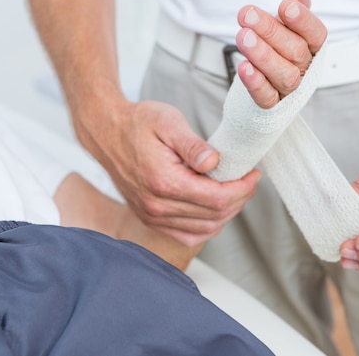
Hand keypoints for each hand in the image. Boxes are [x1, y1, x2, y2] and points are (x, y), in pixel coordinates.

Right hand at [97, 99, 260, 247]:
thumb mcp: (168, 122)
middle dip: (239, 199)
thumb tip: (215, 162)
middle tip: (248, 179)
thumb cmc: (137, 123)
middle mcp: (156, 205)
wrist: (106, 132)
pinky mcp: (150, 219)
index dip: (242, 188)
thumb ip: (193, 145)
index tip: (252, 174)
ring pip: (204, 230)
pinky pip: (187, 235)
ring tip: (234, 190)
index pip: (217, 198)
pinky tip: (214, 207)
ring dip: (226, 213)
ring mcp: (152, 216)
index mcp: (163, 181)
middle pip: (215, 216)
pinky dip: (207, 226)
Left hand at [235, 0, 327, 107]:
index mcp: (312, 46)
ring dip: (262, 55)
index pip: (316, 34)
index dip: (303, 21)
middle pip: (295, 51)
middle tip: (247, 15)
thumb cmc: (278, 47)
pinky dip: (256, 83)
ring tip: (243, 37)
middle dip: (271, 32)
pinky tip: (244, 68)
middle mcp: (304, 67)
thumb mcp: (286, 23)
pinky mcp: (272, 104)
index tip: (285, 6)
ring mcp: (290, 88)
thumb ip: (293, 5)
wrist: (264, 82)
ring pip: (283, 74)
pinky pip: (267, 96)